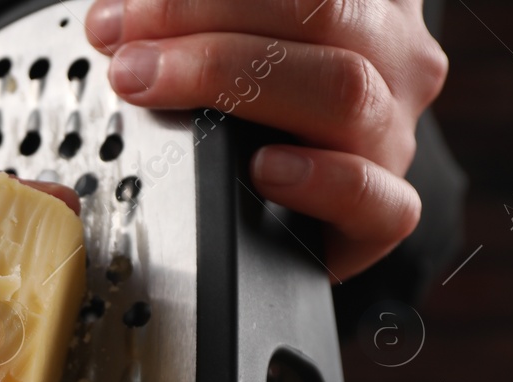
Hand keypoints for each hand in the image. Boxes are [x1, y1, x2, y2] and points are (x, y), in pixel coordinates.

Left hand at [85, 0, 447, 278]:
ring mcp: (392, 133)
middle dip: (201, 20)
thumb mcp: (227, 46)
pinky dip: (322, 180)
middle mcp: (392, 55)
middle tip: (124, 52)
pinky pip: (377, 197)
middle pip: (322, 12)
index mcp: (364, 1)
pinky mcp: (384, 213)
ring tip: (150, 88)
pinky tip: (265, 168)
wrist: (275, 227)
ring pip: (345, 90)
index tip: (126, 10)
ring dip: (230, 79)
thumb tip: (120, 12)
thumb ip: (194, 22)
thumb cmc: (246, 121)